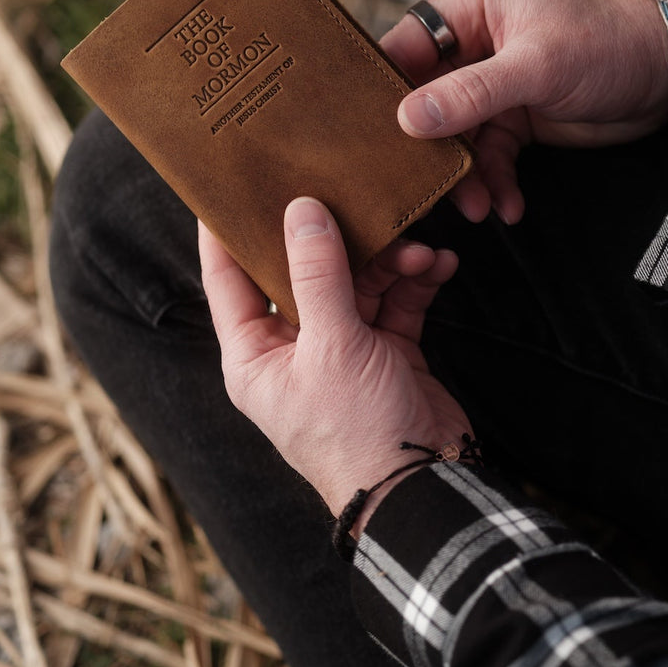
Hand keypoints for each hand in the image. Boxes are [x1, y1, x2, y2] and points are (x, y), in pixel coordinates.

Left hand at [201, 198, 469, 523]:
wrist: (424, 486)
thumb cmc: (357, 433)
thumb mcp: (332, 346)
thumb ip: (318, 274)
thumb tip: (301, 210)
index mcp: (255, 354)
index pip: (228, 278)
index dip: (227, 230)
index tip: (233, 180)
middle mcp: (294, 348)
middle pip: (303, 271)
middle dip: (336, 239)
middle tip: (354, 198)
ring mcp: (342, 349)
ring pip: (358, 281)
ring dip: (390, 262)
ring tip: (418, 252)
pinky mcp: (387, 351)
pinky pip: (397, 301)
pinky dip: (417, 281)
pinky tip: (440, 266)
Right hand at [380, 0, 667, 224]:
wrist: (666, 75)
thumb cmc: (605, 45)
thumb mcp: (537, 67)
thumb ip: (472, 93)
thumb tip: (409, 119)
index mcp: (468, 6)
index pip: (403, 47)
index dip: (383, 91)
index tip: (368, 138)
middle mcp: (471, 41)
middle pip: (422, 99)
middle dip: (427, 147)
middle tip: (424, 189)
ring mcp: (491, 83)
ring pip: (454, 136)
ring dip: (464, 175)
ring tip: (477, 208)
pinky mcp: (513, 118)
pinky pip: (489, 154)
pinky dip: (494, 181)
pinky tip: (506, 206)